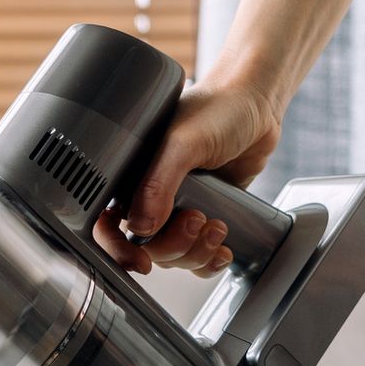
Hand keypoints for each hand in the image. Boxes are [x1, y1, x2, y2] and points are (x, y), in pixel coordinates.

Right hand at [92, 79, 283, 277]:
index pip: (107, 225)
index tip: (139, 261)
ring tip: (217, 225)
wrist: (257, 103)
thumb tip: (142, 227)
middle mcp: (149, 195)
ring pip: (174, 256)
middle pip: (146, 248)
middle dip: (174, 245)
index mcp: (131, 177)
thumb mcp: (182, 143)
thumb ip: (158, 183)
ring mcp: (177, 208)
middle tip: (197, 220)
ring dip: (196, 252)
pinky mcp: (205, 214)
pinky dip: (210, 260)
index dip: (117, 249)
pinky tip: (222, 247)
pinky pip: (198, 255)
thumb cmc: (217, 109)